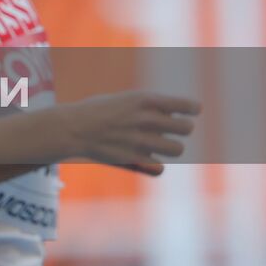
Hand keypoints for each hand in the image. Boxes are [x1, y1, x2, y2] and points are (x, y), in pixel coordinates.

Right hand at [59, 91, 200, 174]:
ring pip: (177, 149)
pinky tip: (146, 157)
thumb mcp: (124, 99)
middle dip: (182, 128)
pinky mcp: (135, 159)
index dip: (192, 109)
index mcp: (145, 99)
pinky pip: (160, 167)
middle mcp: (146, 119)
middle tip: (172, 129)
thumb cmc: (97, 110)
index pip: (187, 106)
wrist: (72, 127)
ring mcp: (141, 140)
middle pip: (186, 128)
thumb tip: (173, 115)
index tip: (191, 111)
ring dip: (171, 147)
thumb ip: (148, 107)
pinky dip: (155, 164)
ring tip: (160, 143)